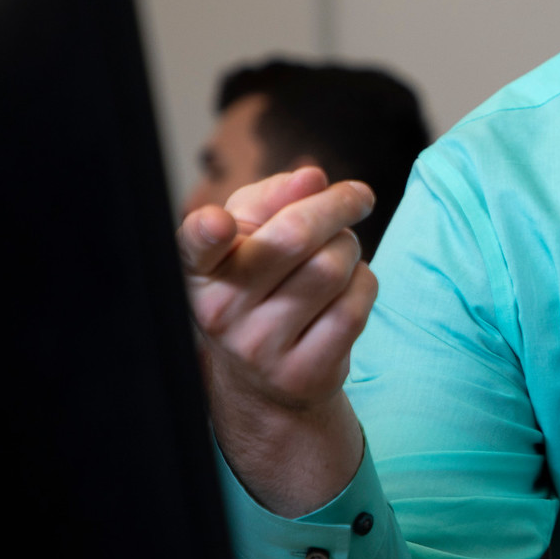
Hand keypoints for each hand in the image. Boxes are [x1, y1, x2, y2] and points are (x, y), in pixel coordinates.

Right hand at [181, 167, 375, 514]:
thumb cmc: (258, 283)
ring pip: (332, 268)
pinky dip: (364, 284)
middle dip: (337, 206)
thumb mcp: (251, 235)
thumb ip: (273, 197)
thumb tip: (311, 178)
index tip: (219, 222)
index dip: (207, 232)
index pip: (195, 247)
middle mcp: (219, 311)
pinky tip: (349, 288)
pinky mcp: (302, 373)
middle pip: (294, 237)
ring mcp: (259, 348)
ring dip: (351, 248)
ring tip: (342, 253)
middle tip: (358, 197)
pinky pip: (355, 306)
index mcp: (197, 269)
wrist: (264, 380)